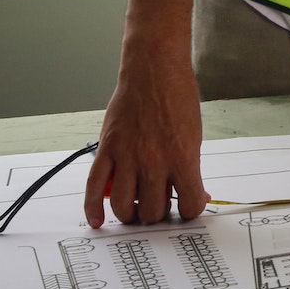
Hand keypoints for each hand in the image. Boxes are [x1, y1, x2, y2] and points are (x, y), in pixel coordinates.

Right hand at [84, 53, 210, 226]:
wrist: (154, 69)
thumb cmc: (177, 96)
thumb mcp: (194, 134)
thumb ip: (191, 167)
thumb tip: (196, 194)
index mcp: (182, 157)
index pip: (189, 204)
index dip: (190, 210)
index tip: (187, 207)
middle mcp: (154, 161)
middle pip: (152, 210)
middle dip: (158, 213)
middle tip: (159, 205)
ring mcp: (127, 156)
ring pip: (123, 206)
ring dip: (130, 214)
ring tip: (135, 208)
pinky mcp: (107, 148)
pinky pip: (94, 187)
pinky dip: (93, 208)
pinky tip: (98, 219)